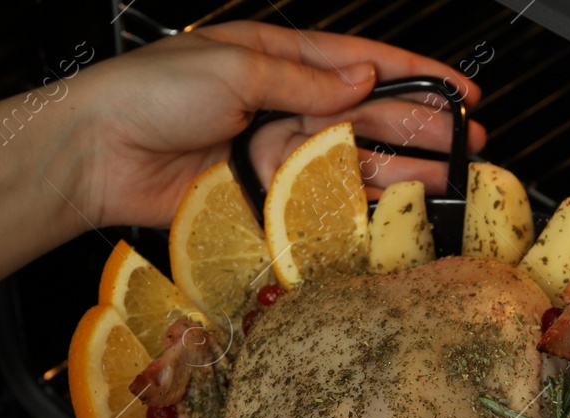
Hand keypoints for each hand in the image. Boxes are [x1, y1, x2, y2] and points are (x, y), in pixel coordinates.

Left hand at [76, 22, 487, 227]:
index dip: (415, 74)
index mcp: (279, 57)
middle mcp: (284, 103)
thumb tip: (364, 79)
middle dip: (422, 127)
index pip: (362, 61)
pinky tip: (393, 207)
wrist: (99, 153)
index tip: (461, 90)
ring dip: (402, 168)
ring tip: (449, 178)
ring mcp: (276, 152)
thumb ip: (305, 80)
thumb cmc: (151, 93)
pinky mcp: (263, 196)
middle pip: (368, 115)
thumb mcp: (236, 68)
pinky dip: (357, 204)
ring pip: (354, 159)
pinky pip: (320, 201)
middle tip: (470, 144)